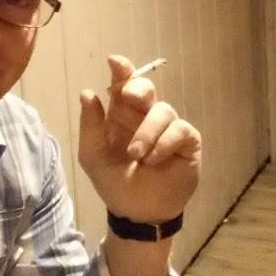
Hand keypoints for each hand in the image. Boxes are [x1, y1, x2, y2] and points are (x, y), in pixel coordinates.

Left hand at [78, 55, 201, 223]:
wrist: (138, 213)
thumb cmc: (115, 183)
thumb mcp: (94, 157)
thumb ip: (90, 126)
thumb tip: (87, 92)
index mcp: (121, 115)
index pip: (122, 85)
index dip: (121, 70)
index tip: (114, 61)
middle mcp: (145, 116)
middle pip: (146, 88)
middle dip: (138, 88)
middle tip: (129, 97)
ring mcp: (168, 127)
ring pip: (163, 110)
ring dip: (147, 132)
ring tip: (136, 156)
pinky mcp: (187, 141)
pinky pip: (180, 129)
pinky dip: (164, 143)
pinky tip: (153, 160)